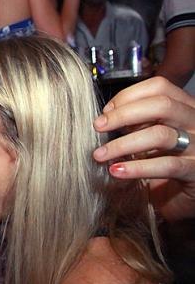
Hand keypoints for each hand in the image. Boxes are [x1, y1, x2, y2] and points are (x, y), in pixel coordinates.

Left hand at [93, 77, 194, 221]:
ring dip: (123, 144)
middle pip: (162, 105)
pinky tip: (117, 171)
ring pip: (161, 135)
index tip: (106, 111)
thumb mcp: (149, 135)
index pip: (159, 87)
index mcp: (185, 107)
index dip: (128, 95)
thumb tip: (106, 115)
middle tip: (98, 127)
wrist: (180, 197)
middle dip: (123, 114)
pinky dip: (137, 168)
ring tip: (100, 155)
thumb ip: (137, 121)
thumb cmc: (162, 162)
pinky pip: (167, 166)